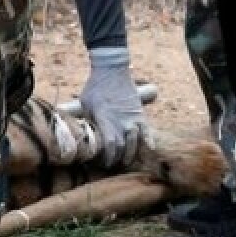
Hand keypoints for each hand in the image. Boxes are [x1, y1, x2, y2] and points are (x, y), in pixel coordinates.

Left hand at [79, 47, 152, 167]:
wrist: (112, 70)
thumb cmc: (95, 87)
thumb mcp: (85, 104)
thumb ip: (88, 120)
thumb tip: (85, 135)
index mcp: (105, 119)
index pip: (110, 145)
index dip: (108, 157)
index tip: (103, 163)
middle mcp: (121, 120)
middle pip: (123, 146)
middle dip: (118, 159)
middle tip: (112, 166)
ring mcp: (132, 117)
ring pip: (135, 141)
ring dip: (132, 154)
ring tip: (127, 162)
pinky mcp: (140, 113)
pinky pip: (147, 129)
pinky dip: (149, 139)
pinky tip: (150, 149)